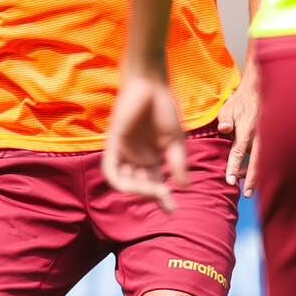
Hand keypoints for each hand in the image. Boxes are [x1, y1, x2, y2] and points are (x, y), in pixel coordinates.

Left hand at [103, 72, 187, 211]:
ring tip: (154, 191)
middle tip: (165, 199)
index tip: (173, 211)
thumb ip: (177, 163)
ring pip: (125, 182)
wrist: (152, 85)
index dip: (162, 199)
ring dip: (138, 190)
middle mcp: (136, 158)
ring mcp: (124, 152)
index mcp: (152, 158)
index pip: (155, 185)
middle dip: (152, 196)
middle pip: (140, 186)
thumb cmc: (164, 109)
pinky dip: (120, 180)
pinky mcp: (114, 144)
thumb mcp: (175, 141)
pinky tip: (133, 186)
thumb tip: (185, 188)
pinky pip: (111, 170)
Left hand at [217, 68, 258, 195]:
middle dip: (252, 179)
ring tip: (249, 189)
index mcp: (247, 130)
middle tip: (247, 194)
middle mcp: (259, 136)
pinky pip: (265, 156)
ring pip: (263, 161)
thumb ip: (225, 119)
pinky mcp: (270, 140)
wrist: (260, 92)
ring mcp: (266, 139)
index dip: (234, 167)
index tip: (230, 180)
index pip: (238, 152)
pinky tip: (250, 174)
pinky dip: (260, 166)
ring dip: (256, 174)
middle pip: (256, 162)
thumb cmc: (241, 101)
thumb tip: (223, 129)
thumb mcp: (229, 107)